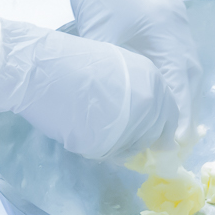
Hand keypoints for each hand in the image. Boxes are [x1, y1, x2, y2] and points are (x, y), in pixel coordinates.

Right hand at [0, 18, 178, 159]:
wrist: (45, 68)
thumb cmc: (74, 60)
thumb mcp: (115, 65)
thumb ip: (135, 88)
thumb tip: (142, 114)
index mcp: (152, 79)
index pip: (169, 113)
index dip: (163, 128)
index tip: (159, 141)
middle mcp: (148, 102)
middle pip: (154, 134)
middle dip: (143, 142)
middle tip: (127, 146)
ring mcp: (130, 123)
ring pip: (133, 147)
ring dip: (121, 147)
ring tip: (100, 137)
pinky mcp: (108, 142)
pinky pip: (110, 154)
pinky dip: (102, 152)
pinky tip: (87, 139)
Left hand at [44, 0, 202, 132]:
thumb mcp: (101, 37)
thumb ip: (112, 71)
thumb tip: (114, 105)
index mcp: (166, 30)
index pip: (180, 81)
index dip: (180, 113)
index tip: (177, 142)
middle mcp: (178, 24)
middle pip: (190, 73)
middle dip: (184, 107)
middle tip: (172, 139)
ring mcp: (175, 16)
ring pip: (185, 62)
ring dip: (180, 89)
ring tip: (169, 120)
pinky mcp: (166, 12)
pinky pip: (178, 49)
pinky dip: (174, 71)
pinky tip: (162, 87)